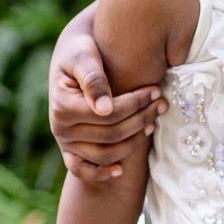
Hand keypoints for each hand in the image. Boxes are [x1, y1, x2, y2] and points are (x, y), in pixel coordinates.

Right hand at [49, 29, 165, 184]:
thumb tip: (103, 110)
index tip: (156, 91)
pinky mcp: (69, 150)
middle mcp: (60, 129)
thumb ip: (93, 79)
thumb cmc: (80, 50)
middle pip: (111, 135)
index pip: (109, 114)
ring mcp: (65, 142)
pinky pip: (82, 171)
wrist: (72, 54)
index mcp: (62, 107)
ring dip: (133, 143)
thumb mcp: (84, 57)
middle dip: (141, 120)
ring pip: (105, 154)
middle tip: (163, 104)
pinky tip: (121, 171)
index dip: (136, 105)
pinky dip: (101, 173)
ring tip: (153, 125)